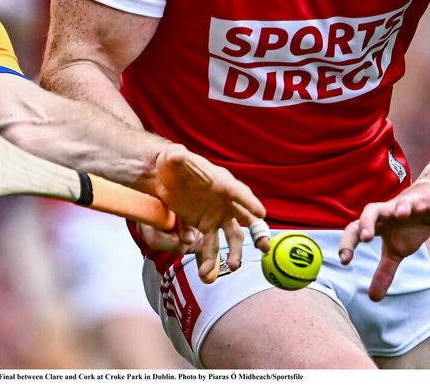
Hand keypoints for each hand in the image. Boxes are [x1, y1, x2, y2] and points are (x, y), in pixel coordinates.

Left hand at [150, 144, 269, 281]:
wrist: (165, 178)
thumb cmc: (173, 163)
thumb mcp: (173, 157)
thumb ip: (177, 157)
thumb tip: (177, 154)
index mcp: (222, 183)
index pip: (240, 192)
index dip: (250, 202)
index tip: (261, 213)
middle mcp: (226, 201)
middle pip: (247, 218)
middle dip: (258, 233)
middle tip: (265, 247)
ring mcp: (217, 216)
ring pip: (232, 237)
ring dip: (235, 253)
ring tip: (233, 267)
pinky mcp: (206, 228)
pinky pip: (211, 247)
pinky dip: (210, 261)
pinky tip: (205, 274)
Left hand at [338, 180, 429, 301]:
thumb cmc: (408, 226)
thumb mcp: (395, 250)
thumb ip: (384, 271)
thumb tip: (373, 299)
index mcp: (378, 223)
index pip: (356, 229)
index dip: (348, 243)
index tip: (344, 261)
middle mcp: (391, 211)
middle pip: (371, 210)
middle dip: (367, 222)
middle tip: (366, 238)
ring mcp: (412, 203)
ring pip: (404, 202)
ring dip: (403, 207)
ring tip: (402, 214)